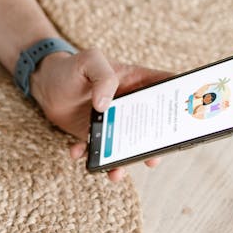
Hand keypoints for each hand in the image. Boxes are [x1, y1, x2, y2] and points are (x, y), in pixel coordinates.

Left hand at [30, 47, 171, 181]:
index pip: (168, 90)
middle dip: (155, 147)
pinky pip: (97, 152)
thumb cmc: (70, 67)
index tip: (188, 120)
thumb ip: (104, 77)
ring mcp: (114, 123)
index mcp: (137, 83)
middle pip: (153, 127)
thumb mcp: (89, 61)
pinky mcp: (95, 136)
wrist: (44, 84)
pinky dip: (89, 158)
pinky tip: (79, 154)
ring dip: (123, 162)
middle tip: (152, 160)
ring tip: (116, 172)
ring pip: (127, 147)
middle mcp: (130, 106)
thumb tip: (105, 106)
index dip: (182, 103)